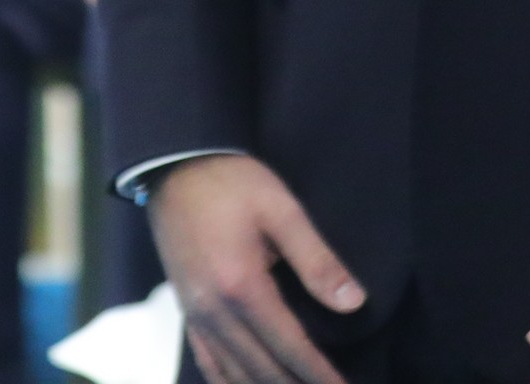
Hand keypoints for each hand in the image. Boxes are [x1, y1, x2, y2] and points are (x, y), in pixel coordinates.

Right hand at [147, 153, 363, 383]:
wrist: (175, 167)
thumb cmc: (233, 182)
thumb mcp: (283, 210)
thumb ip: (318, 260)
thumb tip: (353, 302)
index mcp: (241, 287)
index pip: (290, 346)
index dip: (319, 374)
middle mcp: (214, 312)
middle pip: (262, 369)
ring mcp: (196, 315)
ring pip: (234, 373)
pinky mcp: (187, 310)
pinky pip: (208, 361)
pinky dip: (231, 382)